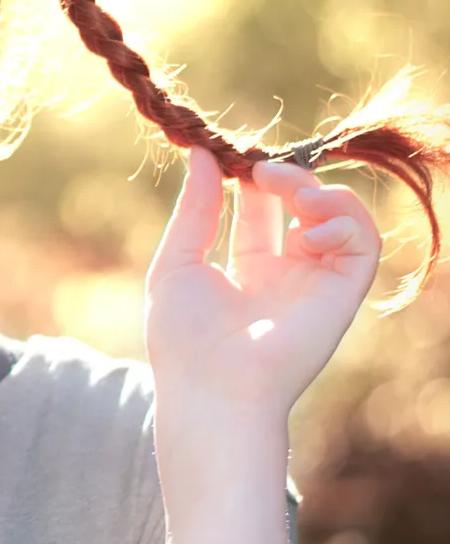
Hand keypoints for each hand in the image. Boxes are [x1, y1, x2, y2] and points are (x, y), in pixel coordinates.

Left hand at [145, 145, 381, 416]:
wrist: (212, 388)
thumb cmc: (184, 335)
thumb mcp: (177, 261)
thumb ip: (195, 209)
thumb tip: (202, 154)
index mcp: (246, 272)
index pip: (262, 212)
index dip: (255, 179)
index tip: (238, 158)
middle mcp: (287, 277)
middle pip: (304, 209)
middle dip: (289, 178)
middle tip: (262, 169)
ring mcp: (316, 286)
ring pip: (343, 220)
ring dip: (321, 194)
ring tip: (290, 192)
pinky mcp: (342, 296)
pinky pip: (364, 245)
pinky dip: (345, 222)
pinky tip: (309, 229)